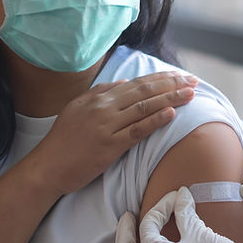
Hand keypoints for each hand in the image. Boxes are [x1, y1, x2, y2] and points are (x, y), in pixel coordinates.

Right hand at [26, 72, 197, 199]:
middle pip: (145, 92)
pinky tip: (171, 114)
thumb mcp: (78, 108)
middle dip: (172, 85)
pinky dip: (155, 121)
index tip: (181, 76)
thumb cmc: (64, 140)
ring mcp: (106, 127)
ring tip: (190, 95)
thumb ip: (102, 93)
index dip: (162, 78)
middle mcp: (103, 108)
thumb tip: (127, 82)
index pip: (137, 83)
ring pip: (144, 108)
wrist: (47, 167)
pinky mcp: (108, 147)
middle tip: (194, 81)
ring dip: (170, 99)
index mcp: (98, 97)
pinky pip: (136, 131)